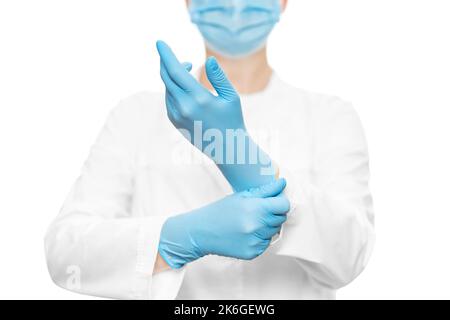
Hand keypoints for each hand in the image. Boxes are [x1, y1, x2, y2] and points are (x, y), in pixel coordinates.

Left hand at [157, 40, 245, 141]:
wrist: (225, 148)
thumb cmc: (232, 119)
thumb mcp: (231, 96)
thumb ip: (219, 77)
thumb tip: (209, 60)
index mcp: (199, 99)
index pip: (176, 71)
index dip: (166, 55)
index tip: (159, 42)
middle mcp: (184, 107)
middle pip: (167, 77)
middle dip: (167, 62)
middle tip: (173, 52)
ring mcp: (177, 115)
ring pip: (168, 87)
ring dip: (174, 74)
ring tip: (189, 67)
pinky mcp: (174, 121)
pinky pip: (168, 98)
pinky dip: (173, 86)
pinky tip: (184, 83)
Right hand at [158, 178, 289, 268]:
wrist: (202, 232)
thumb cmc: (219, 212)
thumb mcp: (241, 196)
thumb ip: (265, 190)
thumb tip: (281, 183)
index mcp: (255, 209)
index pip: (284, 205)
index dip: (281, 202)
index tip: (275, 201)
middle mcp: (257, 226)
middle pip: (280, 218)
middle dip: (273, 213)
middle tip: (259, 211)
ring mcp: (255, 241)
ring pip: (274, 231)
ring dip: (267, 226)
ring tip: (250, 222)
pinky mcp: (253, 252)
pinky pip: (266, 243)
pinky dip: (260, 238)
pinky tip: (246, 233)